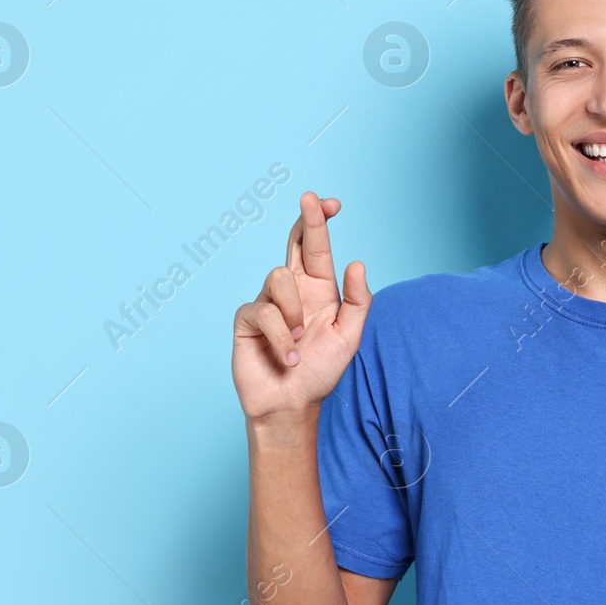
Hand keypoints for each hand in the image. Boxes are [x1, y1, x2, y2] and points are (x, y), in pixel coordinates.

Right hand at [232, 192, 370, 430]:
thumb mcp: (348, 338)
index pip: (317, 248)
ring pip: (279, 277)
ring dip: (294, 312)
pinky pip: (264, 312)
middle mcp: (293, 291)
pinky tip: (288, 357)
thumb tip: (356, 263)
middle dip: (305, 221)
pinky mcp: (248, 319)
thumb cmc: (320, 371)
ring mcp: (268, 302)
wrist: (291, 404)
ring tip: (300, 342)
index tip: (330, 202)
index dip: (320, 221)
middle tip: (311, 199)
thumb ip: (357, 302)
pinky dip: (281, 338)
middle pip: (293, 244)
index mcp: (318, 290)